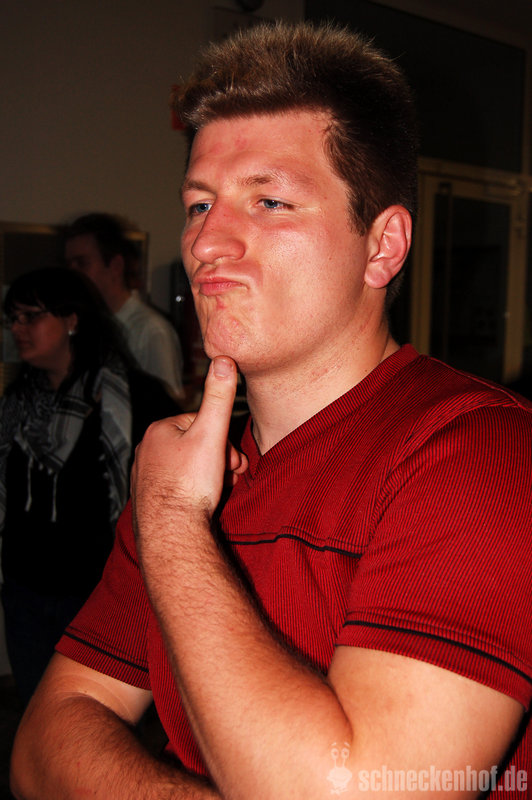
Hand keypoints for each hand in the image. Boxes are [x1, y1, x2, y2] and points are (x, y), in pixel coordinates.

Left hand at [131, 356, 247, 547]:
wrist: (171, 532)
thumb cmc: (190, 483)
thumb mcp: (211, 434)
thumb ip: (219, 397)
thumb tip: (223, 360)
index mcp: (159, 430)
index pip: (201, 424)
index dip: (223, 441)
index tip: (233, 460)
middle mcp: (146, 451)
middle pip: (195, 446)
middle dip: (218, 460)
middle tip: (230, 476)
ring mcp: (145, 477)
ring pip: (187, 468)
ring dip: (208, 476)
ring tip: (217, 491)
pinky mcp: (148, 500)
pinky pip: (177, 488)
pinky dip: (192, 492)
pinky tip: (200, 504)